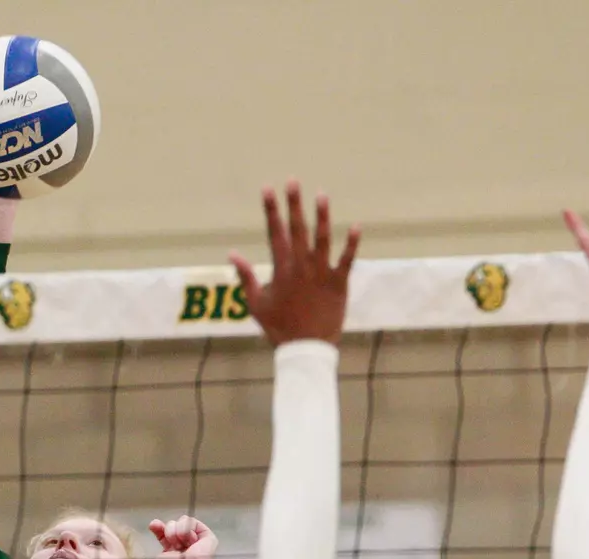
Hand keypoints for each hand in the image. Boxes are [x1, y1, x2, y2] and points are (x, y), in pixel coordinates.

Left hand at [149, 515, 217, 558]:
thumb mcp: (161, 556)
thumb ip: (160, 540)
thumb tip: (155, 524)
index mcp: (175, 551)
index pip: (164, 534)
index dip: (158, 527)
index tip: (153, 525)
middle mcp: (186, 544)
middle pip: (172, 525)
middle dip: (169, 533)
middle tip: (174, 546)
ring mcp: (197, 540)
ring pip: (182, 521)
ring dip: (177, 532)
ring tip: (181, 545)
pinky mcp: (207, 536)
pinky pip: (192, 521)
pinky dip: (186, 529)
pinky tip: (188, 539)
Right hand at [231, 181, 359, 346]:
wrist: (306, 348)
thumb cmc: (278, 327)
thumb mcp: (255, 303)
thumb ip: (246, 276)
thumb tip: (232, 254)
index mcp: (281, 269)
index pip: (274, 232)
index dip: (270, 209)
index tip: (267, 189)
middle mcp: (302, 265)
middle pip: (298, 228)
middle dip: (294, 203)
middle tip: (292, 181)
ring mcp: (322, 272)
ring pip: (322, 238)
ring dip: (322, 215)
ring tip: (322, 194)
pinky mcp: (339, 282)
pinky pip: (347, 259)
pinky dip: (352, 243)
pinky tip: (356, 227)